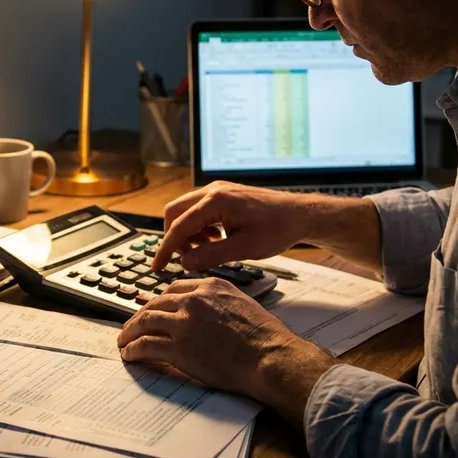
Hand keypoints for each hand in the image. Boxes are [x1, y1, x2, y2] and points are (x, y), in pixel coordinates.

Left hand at [117, 278, 335, 427]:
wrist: (270, 357)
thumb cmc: (266, 337)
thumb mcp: (243, 304)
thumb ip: (221, 302)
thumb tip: (211, 314)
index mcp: (210, 286)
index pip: (175, 288)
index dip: (160, 300)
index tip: (154, 309)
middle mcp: (194, 300)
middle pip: (155, 303)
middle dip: (140, 315)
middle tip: (133, 326)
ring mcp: (184, 323)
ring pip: (144, 321)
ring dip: (129, 331)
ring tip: (124, 340)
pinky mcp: (178, 347)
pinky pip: (145, 345)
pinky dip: (133, 349)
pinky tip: (129, 355)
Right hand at [150, 181, 314, 271]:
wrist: (300, 215)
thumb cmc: (278, 229)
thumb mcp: (244, 249)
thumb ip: (211, 256)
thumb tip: (185, 263)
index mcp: (216, 201)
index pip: (179, 225)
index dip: (166, 248)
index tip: (157, 267)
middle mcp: (213, 190)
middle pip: (175, 212)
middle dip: (175, 238)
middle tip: (186, 259)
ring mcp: (218, 191)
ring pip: (186, 211)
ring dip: (188, 234)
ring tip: (207, 252)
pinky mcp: (224, 196)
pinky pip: (199, 211)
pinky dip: (200, 228)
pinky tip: (216, 241)